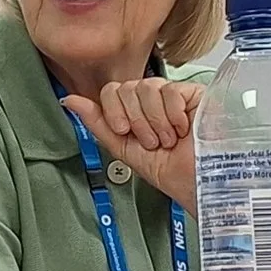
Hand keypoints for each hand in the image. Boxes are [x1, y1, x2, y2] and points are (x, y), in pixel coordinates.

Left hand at [61, 77, 204, 211]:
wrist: (200, 182)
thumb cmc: (170, 171)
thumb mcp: (125, 149)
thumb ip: (97, 123)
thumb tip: (69, 100)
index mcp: (136, 113)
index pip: (111, 91)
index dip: (114, 112)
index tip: (125, 132)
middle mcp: (153, 102)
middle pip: (125, 88)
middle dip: (135, 121)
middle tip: (151, 141)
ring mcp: (174, 96)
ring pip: (145, 87)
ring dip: (153, 121)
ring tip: (167, 139)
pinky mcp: (195, 94)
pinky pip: (169, 90)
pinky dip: (172, 115)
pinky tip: (182, 129)